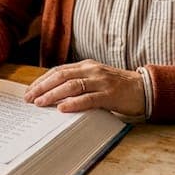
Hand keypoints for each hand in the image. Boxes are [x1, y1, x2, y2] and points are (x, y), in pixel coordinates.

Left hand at [24, 60, 144, 115]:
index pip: (58, 71)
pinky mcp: (110, 94)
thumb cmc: (117, 88)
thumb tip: (53, 96)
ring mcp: (101, 81)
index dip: (42, 81)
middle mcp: (92, 70)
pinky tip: (62, 108)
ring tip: (40, 103)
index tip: (29, 91)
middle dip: (42, 87)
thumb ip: (79, 84)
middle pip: (61, 76)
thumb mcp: (96, 81)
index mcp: (86, 66)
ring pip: (72, 85)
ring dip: (53, 94)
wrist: (145, 89)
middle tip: (29, 98)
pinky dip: (74, 103)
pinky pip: (88, 98)